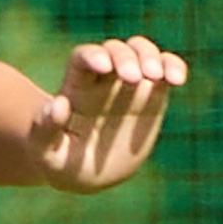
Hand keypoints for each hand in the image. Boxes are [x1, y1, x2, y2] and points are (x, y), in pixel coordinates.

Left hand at [29, 38, 187, 192]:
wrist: (88, 173)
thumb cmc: (60, 161)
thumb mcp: (45, 154)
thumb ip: (45, 130)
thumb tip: (58, 104)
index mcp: (76, 88)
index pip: (83, 57)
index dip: (93, 55)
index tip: (103, 66)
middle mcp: (103, 79)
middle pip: (115, 50)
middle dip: (126, 57)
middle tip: (134, 78)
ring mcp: (129, 84)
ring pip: (141, 52)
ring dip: (151, 57)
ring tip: (158, 77)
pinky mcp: (152, 95)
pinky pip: (165, 70)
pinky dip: (173, 67)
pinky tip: (177, 80)